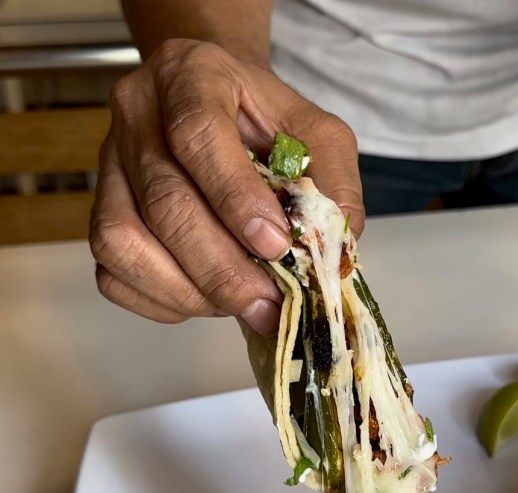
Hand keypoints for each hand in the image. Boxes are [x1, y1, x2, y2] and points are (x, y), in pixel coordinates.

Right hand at [90, 38, 362, 333]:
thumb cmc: (264, 123)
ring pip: (122, 241)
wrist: (215, 107)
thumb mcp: (315, 133)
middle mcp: (137, 115)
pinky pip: (111, 271)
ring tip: (236, 305)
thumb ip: (334, 182)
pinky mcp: (97, 211)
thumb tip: (332, 250)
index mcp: (192, 77)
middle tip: (265, 305)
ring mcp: (109, 165)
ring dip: (186, 290)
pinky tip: (203, 300)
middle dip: (221, 269)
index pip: (198, 134)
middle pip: (163, 203)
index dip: (235, 198)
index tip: (274, 246)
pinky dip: (160, 300)